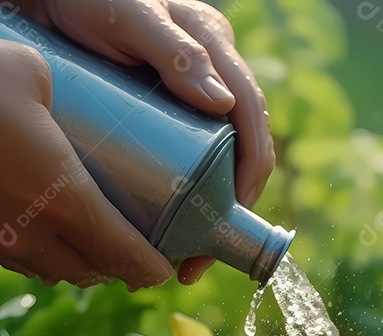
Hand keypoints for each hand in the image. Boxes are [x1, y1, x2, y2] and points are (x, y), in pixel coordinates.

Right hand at [0, 28, 174, 288]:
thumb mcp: (30, 69)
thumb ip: (60, 99)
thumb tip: (56, 105)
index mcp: (65, 202)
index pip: (123, 255)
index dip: (149, 269)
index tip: (162, 272)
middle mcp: (26, 236)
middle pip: (82, 272)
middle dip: (107, 268)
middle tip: (118, 253)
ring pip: (34, 267)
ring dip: (58, 261)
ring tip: (67, 242)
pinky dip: (5, 245)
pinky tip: (1, 220)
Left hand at [16, 0, 275, 283]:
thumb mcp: (129, 18)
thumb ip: (176, 51)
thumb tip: (224, 104)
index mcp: (216, 52)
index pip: (252, 123)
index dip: (249, 177)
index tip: (229, 221)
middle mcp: (207, 78)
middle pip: (234, 156)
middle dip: (222, 215)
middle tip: (190, 263)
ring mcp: (179, 99)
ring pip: (204, 167)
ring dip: (195, 218)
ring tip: (166, 259)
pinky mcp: (151, 116)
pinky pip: (172, 164)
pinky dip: (167, 204)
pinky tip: (145, 234)